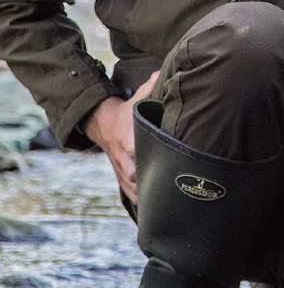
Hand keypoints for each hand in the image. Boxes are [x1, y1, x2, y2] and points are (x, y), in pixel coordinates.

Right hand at [83, 71, 158, 203]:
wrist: (101, 124)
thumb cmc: (125, 112)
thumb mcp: (137, 100)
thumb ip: (151, 87)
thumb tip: (161, 72)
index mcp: (128, 141)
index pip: (139, 153)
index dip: (152, 161)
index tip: (167, 167)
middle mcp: (124, 160)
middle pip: (139, 177)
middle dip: (156, 184)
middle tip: (178, 193)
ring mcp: (122, 172)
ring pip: (136, 192)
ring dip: (151, 200)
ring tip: (171, 209)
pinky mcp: (122, 180)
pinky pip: (133, 196)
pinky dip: (144, 205)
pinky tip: (157, 215)